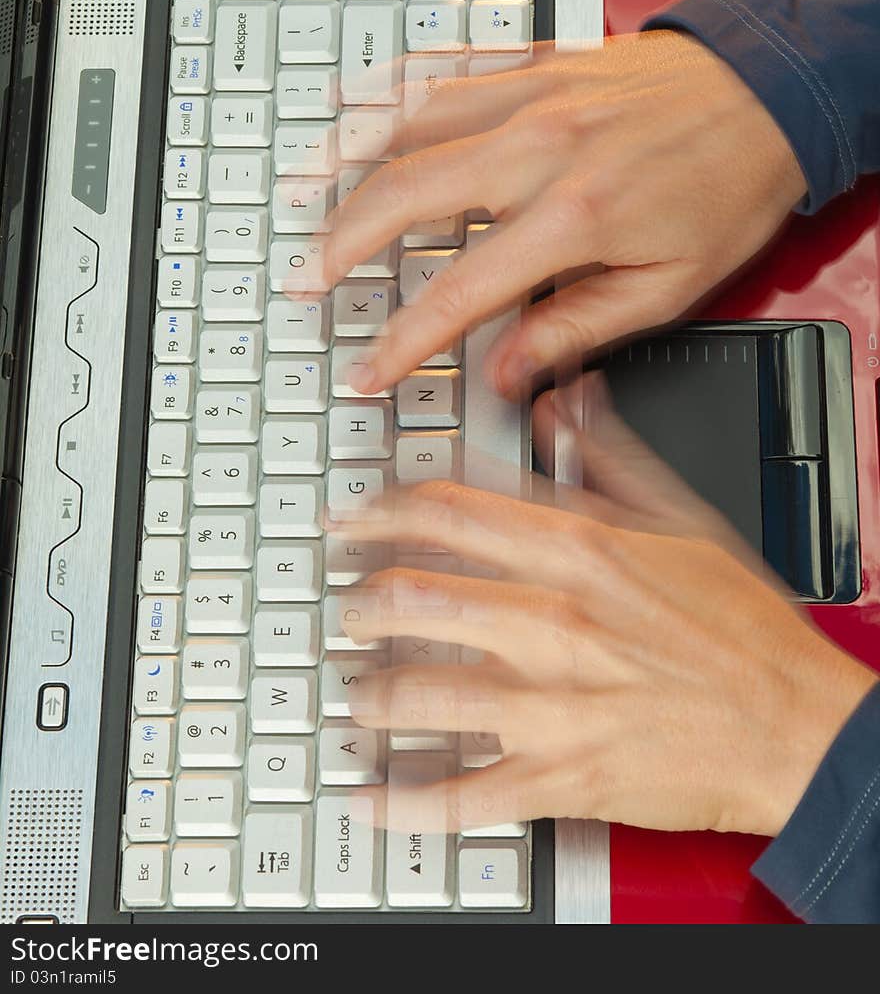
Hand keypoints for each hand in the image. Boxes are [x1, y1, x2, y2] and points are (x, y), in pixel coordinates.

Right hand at [318, 30, 805, 395]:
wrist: (767, 92)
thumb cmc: (727, 185)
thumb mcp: (671, 285)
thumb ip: (577, 328)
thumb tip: (507, 369)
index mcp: (572, 215)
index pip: (459, 291)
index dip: (403, 340)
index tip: (367, 370)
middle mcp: (536, 149)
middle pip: (403, 197)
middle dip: (341, 246)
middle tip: (305, 282)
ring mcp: (528, 98)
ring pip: (405, 125)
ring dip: (343, 162)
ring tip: (298, 196)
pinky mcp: (533, 65)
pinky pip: (442, 68)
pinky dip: (388, 87)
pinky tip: (352, 103)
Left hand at [335, 376, 874, 836]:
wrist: (799, 728)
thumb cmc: (745, 631)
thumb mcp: (684, 521)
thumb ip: (610, 458)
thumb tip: (565, 400)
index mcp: (579, 552)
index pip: (448, 511)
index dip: (381, 509)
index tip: (352, 517)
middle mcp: (553, 622)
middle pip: (413, 595)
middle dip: (358, 598)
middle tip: (343, 603)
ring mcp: (551, 703)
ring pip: (417, 691)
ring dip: (366, 690)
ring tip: (352, 687)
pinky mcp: (561, 778)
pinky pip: (459, 796)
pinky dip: (400, 799)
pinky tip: (366, 794)